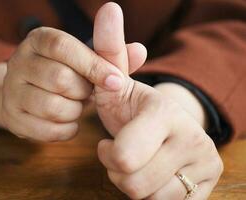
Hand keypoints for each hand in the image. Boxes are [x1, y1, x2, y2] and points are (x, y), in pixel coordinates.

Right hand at [2, 26, 130, 141]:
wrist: (33, 91)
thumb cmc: (69, 72)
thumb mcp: (89, 59)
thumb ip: (113, 56)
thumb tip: (140, 50)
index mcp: (39, 40)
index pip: (63, 47)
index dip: (93, 65)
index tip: (117, 81)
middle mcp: (18, 61)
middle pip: (59, 79)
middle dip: (83, 92)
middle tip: (87, 93)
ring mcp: (11, 91)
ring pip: (52, 107)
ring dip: (75, 111)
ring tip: (76, 105)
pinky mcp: (11, 117)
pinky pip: (47, 130)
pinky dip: (67, 129)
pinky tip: (69, 120)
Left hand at [94, 3, 222, 198]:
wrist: (165, 128)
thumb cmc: (134, 109)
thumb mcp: (117, 82)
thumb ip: (109, 50)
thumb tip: (109, 7)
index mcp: (165, 114)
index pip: (123, 158)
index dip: (109, 155)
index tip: (108, 143)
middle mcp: (193, 139)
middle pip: (133, 182)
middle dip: (118, 171)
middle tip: (122, 154)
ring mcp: (204, 166)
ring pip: (148, 197)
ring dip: (132, 183)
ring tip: (138, 163)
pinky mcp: (205, 188)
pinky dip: (150, 195)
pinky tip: (152, 174)